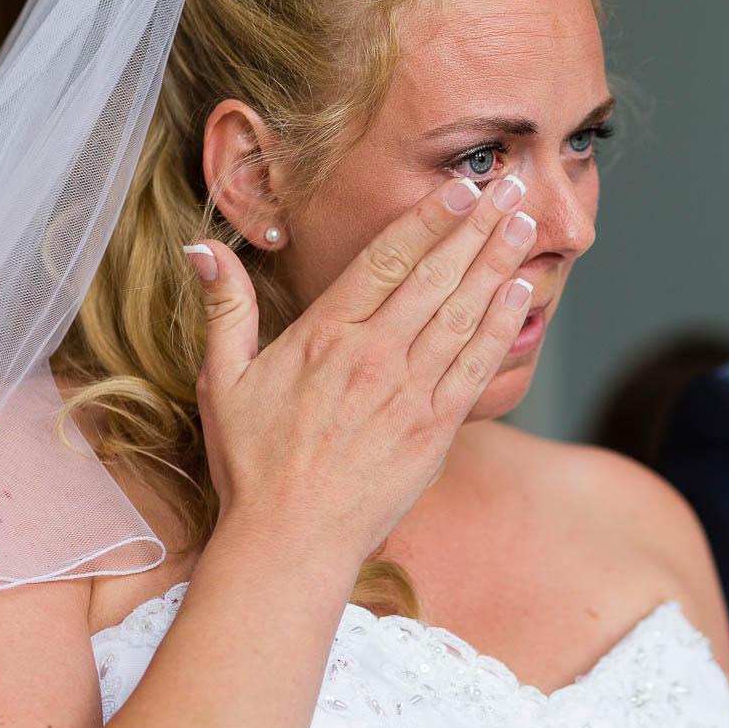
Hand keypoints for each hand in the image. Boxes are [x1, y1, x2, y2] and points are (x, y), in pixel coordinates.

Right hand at [185, 174, 535, 559]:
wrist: (290, 541)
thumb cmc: (253, 465)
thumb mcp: (224, 380)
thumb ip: (224, 308)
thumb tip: (202, 246)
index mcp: (324, 336)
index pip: (385, 259)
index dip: (427, 218)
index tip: (460, 185)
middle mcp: (373, 356)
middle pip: (434, 276)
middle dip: (477, 227)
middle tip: (514, 188)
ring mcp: (409, 393)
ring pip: (462, 313)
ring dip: (497, 264)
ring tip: (527, 225)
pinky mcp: (434, 430)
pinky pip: (476, 367)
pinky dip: (502, 326)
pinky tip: (522, 293)